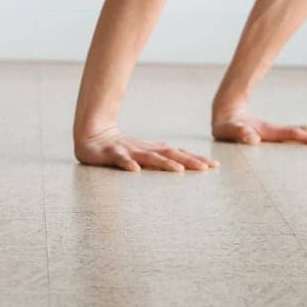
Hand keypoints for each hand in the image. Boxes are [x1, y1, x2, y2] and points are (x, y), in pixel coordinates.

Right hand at [74, 129, 218, 172]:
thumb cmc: (121, 148)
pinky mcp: (112, 154)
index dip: (196, 158)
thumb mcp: (143, 155)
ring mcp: (129, 150)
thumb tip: (184, 168)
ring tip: (178, 170)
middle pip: (170, 154)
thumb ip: (160, 161)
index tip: (214, 165)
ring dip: (164, 163)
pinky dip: (128, 165)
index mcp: (153, 149)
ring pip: (149, 157)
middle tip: (206, 168)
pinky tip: (135, 171)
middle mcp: (145, 149)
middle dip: (188, 161)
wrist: (92, 135)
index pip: (178, 153)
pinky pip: (120, 160)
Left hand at [212, 115, 306, 145]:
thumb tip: (252, 139)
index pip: (292, 134)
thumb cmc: (225, 126)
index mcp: (268, 131)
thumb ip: (239, 133)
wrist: (225, 112)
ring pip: (300, 133)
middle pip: (302, 132)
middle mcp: (275, 130)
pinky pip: (294, 135)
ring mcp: (275, 132)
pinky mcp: (273, 134)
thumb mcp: (228, 131)